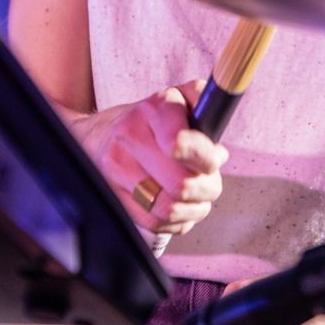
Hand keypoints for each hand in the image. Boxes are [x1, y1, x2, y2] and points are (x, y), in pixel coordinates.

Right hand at [74, 80, 228, 234]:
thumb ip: (209, 110)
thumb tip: (218, 153)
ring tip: (197, 196)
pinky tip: (179, 207)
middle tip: (210, 181)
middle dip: (208, 188)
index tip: (213, 162)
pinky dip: (176, 221)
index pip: (179, 143)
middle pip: (180, 183)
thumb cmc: (155, 122)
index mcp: (154, 110)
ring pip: (168, 208)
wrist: (105, 135)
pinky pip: (154, 223)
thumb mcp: (184, 100)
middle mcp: (130, 136)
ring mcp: (117, 168)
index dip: (205, 159)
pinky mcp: (113, 195)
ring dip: (194, 208)